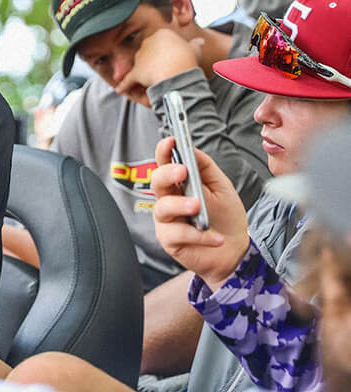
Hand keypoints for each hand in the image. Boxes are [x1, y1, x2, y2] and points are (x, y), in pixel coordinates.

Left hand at [116, 29, 201, 105]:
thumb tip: (199, 41)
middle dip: (154, 64)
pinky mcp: (135, 72)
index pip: (160, 44)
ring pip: (140, 67)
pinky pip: (128, 80)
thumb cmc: (189, 61)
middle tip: (164, 73)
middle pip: (149, 55)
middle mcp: (148, 42)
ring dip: (143, 75)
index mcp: (162, 34)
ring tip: (152, 84)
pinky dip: (124, 86)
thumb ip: (194, 45)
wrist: (180, 74)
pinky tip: (119, 90)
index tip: (173, 61)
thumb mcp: (195, 50)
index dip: (166, 55)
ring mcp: (140, 57)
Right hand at [151, 137, 248, 290]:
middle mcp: (169, 199)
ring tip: (198, 207)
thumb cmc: (225, 217)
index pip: (165, 162)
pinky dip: (198, 235)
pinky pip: (176, 234)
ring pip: (163, 208)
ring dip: (180, 205)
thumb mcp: (221, 187)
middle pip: (157, 181)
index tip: (171, 141)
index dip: (164, 151)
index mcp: (179, 183)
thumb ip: (205, 168)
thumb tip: (191, 149)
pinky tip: (215, 237)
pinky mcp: (169, 240)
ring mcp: (167, 220)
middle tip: (182, 171)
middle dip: (167, 174)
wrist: (234, 250)